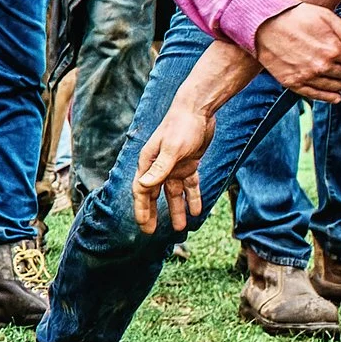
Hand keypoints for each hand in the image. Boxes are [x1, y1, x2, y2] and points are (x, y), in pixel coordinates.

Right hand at [131, 100, 214, 233]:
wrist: (198, 109)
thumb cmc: (182, 126)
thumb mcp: (172, 149)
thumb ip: (159, 169)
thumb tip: (144, 187)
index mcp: (149, 162)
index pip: (142, 190)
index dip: (142, 209)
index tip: (144, 226)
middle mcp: (159, 166)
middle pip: (153, 194)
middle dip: (152, 213)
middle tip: (150, 232)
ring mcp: (174, 165)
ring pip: (173, 193)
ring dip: (175, 209)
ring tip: (179, 228)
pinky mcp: (188, 163)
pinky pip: (189, 185)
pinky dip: (192, 197)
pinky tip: (196, 211)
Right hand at [251, 3, 340, 100]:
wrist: (263, 24)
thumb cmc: (295, 16)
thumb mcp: (326, 17)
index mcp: (334, 49)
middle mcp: (322, 66)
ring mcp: (307, 76)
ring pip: (333, 86)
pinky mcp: (292, 82)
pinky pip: (314, 94)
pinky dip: (328, 97)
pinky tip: (336, 98)